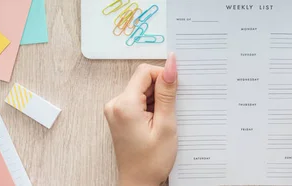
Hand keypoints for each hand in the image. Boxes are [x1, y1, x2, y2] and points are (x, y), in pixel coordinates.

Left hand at [104, 53, 177, 185]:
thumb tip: (171, 66)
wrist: (139, 182)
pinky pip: (138, 100)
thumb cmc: (151, 161)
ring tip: (162, 122)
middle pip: (142, 80)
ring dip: (156, 100)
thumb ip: (167, 93)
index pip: (145, 71)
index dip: (164, 77)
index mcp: (124, 105)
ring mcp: (115, 110)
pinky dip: (151, 107)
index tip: (176, 91)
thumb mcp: (166, 125)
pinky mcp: (119, 115)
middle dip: (161, 91)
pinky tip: (156, 123)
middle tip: (169, 113)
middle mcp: (115, 104)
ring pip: (142, 90)